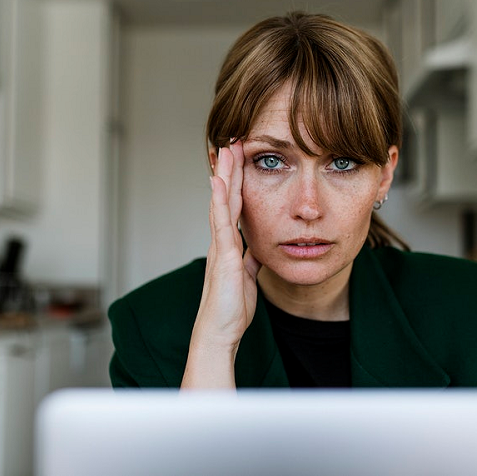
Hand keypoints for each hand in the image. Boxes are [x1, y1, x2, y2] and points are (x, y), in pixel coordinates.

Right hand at [183, 140, 260, 387]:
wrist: (218, 333)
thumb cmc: (230, 310)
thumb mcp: (247, 278)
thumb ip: (250, 260)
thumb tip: (258, 249)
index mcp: (229, 246)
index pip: (234, 206)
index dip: (237, 182)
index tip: (240, 160)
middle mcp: (221, 241)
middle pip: (225, 197)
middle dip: (229, 170)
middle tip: (232, 142)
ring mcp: (219, 246)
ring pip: (220, 203)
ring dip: (223, 176)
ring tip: (226, 150)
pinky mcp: (221, 256)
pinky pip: (220, 223)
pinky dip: (219, 201)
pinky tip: (218, 182)